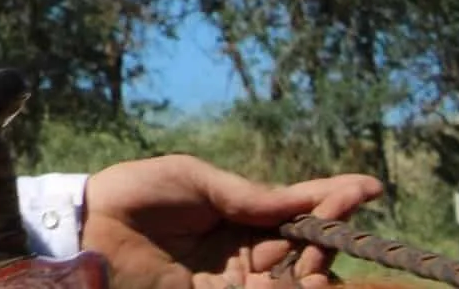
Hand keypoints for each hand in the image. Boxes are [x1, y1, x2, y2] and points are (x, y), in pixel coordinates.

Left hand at [82, 154, 384, 288]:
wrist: (88, 231)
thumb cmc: (135, 195)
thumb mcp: (195, 179)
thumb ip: (249, 195)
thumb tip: (302, 201)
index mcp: (240, 215)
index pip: (298, 210)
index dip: (334, 200)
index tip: (370, 187)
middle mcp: (246, 253)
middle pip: (309, 251)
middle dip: (329, 236)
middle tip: (331, 222)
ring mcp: (237, 283)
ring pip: (300, 283)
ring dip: (319, 270)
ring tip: (316, 256)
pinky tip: (308, 280)